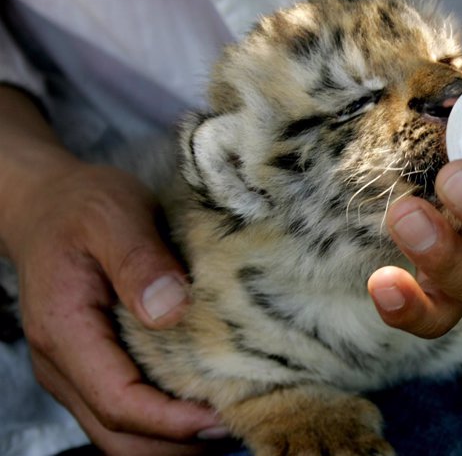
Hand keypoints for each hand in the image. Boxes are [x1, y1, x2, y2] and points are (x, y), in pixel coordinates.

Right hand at [5, 160, 225, 453]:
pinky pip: (124, 409)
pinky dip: (162, 420)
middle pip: (119, 434)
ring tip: (226, 420)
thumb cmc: (81, 207)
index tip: (222, 416)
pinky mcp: (92, 364)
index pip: (119, 400)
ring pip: (120, 432)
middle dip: (177, 444)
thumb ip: (140, 261)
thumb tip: (171, 310)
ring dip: (172, 438)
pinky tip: (201, 402)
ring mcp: (75, 369)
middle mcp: (63, 363)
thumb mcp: (114, 217)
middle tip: (236, 426)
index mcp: (64, 331)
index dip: (171, 421)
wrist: (50, 204)